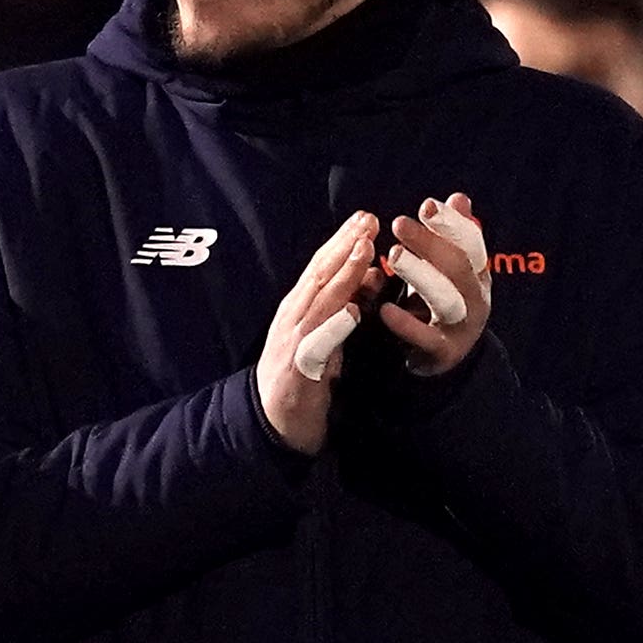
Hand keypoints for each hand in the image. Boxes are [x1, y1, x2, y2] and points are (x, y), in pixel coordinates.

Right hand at [252, 212, 378, 456]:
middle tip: (368, 220)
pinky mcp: (298, 368)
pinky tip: (352, 310)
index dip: (342, 241)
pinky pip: (318, 343)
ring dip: (343, 274)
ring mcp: (294, 341)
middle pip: (319, 274)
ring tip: (364, 250)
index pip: (321, 267)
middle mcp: (293, 317)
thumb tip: (369, 278)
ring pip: (320, 300)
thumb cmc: (302, 378)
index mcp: (299, 308)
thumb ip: (344, 308)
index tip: (364, 219)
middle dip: (343, 245)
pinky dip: (335, 325)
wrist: (273, 423)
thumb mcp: (326, 336)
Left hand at [374, 193, 491, 376]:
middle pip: (457, 266)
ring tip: (394, 256)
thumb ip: (451, 236)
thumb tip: (458, 198)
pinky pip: (426, 337)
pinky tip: (385, 309)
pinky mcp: (444, 352)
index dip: (451, 223)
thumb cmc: (441, 301)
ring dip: (419, 274)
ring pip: (445, 298)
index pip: (471, 242)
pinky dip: (406, 323)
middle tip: (398, 223)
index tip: (426, 206)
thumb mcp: (448, 268)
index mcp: (478, 273)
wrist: (445, 357)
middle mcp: (476, 297)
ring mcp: (462, 326)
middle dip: (429, 242)